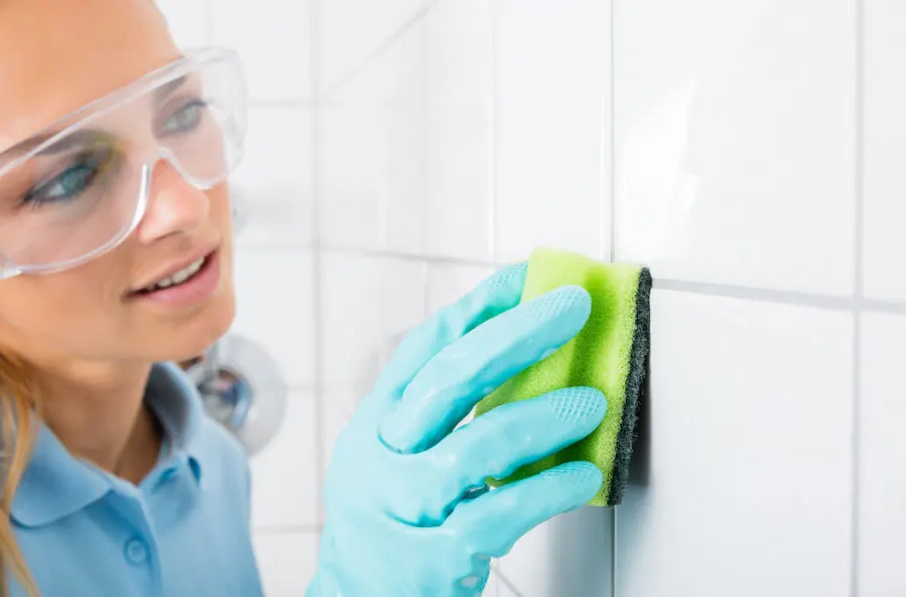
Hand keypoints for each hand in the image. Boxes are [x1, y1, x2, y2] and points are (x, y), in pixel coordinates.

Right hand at [307, 262, 607, 596]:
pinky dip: (548, 489)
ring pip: (475, 446)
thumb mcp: (397, 457)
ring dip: (543, 417)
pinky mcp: (431, 558)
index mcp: (376, 422)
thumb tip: (528, 359)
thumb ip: (443, 415)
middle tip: (573, 308)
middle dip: (518, 334)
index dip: (480, 306)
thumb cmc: (391, 522)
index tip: (529, 276)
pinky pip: (499, 513)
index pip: (426, 347)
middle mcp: (381, 456)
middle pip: (450, 379)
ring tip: (592, 403)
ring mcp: (402, 507)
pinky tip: (582, 474)